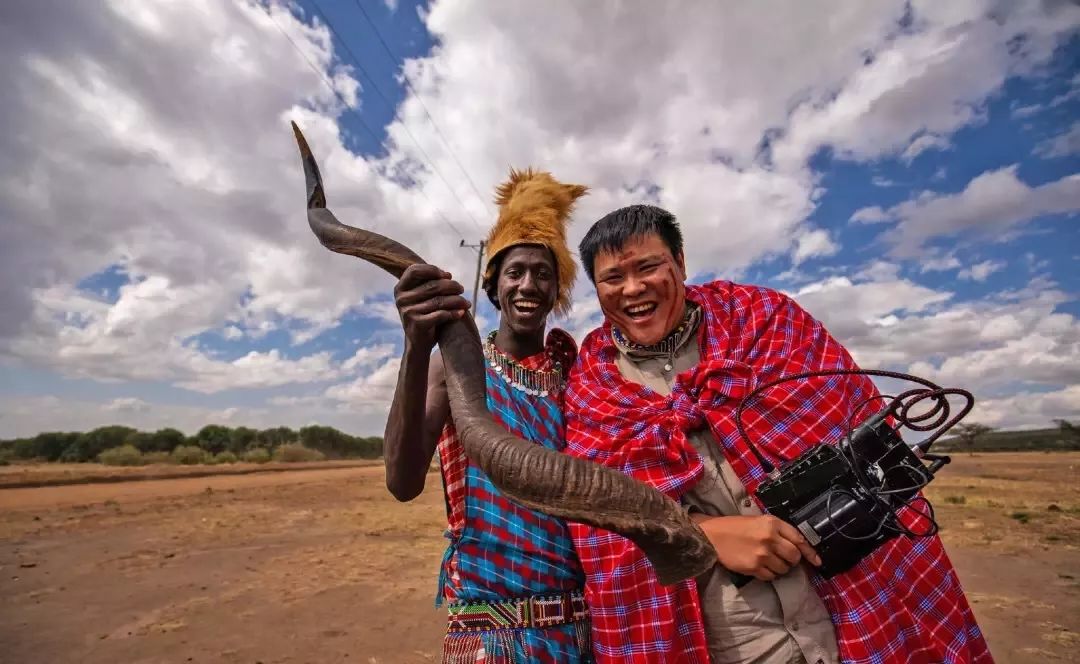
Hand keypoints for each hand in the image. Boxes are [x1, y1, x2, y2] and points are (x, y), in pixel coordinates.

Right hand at [393, 264, 469, 350]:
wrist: (418, 344)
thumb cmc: (424, 316)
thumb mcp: (421, 298)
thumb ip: (429, 284)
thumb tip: (448, 275)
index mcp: (400, 289)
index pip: (414, 270)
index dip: (433, 270)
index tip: (448, 275)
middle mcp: (401, 299)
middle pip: (432, 285)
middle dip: (451, 286)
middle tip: (462, 289)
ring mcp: (408, 312)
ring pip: (439, 300)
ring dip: (457, 300)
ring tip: (467, 303)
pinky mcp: (417, 324)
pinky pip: (441, 314)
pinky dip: (454, 313)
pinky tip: (462, 313)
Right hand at [692, 514, 821, 581]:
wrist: (712, 536)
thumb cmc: (736, 526)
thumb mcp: (759, 521)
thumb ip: (779, 531)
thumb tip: (799, 548)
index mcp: (772, 523)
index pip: (799, 539)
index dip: (810, 552)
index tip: (817, 561)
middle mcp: (770, 538)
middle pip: (794, 556)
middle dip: (791, 560)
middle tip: (783, 558)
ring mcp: (762, 554)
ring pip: (784, 569)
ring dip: (779, 568)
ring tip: (768, 561)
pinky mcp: (754, 567)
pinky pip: (771, 577)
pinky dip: (768, 574)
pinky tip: (759, 566)